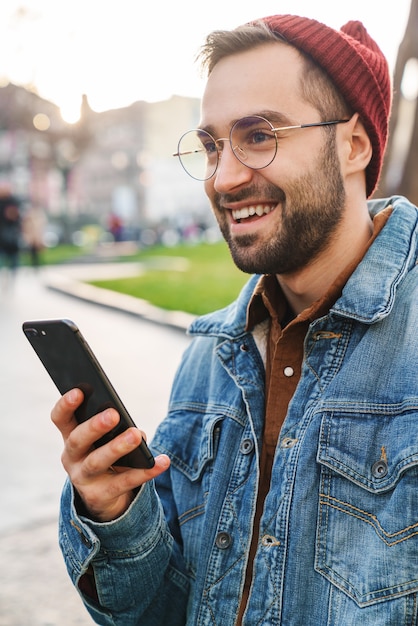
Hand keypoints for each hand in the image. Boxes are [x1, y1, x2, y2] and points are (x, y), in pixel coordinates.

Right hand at [51, 388, 169, 521]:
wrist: (103, 498)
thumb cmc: (105, 455)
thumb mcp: (105, 441)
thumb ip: (116, 430)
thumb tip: (134, 430)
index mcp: (71, 437)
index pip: (61, 419)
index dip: (66, 405)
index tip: (79, 391)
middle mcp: (71, 457)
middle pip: (78, 440)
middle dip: (95, 427)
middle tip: (114, 414)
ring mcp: (83, 479)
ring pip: (97, 462)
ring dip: (118, 447)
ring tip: (136, 435)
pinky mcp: (100, 496)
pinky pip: (125, 482)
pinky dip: (146, 471)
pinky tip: (163, 461)